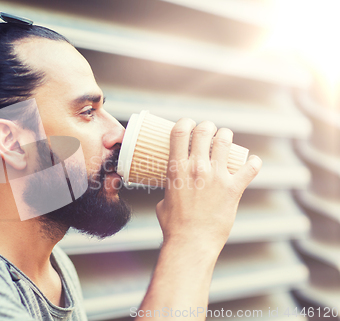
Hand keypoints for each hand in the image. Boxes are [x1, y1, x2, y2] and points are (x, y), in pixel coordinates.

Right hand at [156, 118, 261, 254]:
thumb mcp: (163, 201)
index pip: (180, 132)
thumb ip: (169, 189)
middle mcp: (196, 167)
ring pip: (225, 141)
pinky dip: (254, 163)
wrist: (191, 242)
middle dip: (207, 127)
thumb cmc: (174, 225)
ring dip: (226, 136)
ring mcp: (216, 176)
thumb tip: (172, 189)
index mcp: (176, 168)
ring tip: (225, 139)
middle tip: (209, 132)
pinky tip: (253, 162)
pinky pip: (250, 168)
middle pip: (204, 131)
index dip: (185, 122)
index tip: (188, 124)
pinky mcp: (233, 188)